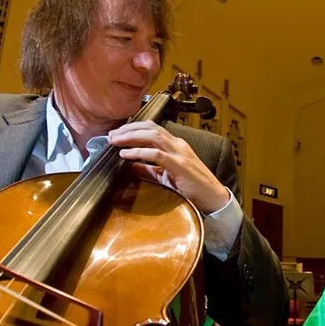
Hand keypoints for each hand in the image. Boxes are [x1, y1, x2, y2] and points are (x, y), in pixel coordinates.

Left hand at [109, 121, 229, 213]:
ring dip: (131, 137)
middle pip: (150, 128)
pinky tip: (125, 155)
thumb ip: (148, 169)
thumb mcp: (165, 176)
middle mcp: (178, 145)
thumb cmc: (192, 188)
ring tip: (115, 141)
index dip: (133, 128)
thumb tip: (129, 165)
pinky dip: (138, 152)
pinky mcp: (180, 165)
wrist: (213, 198)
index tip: (116, 134)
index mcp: (175, 145)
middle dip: (128, 129)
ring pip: (152, 136)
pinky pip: (156, 154)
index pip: (152, 128)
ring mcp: (180, 153)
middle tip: (111, 134)